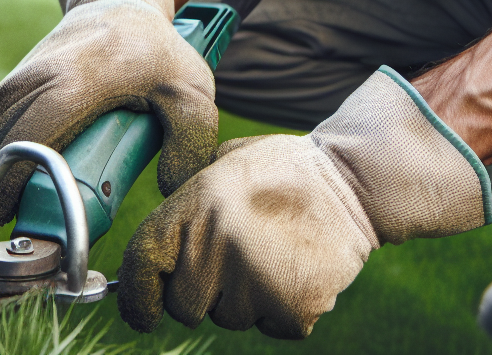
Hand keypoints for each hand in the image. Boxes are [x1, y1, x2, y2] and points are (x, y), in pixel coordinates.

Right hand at [0, 0, 217, 223]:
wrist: (120, 0)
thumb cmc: (156, 49)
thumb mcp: (191, 91)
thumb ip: (191, 141)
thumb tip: (169, 187)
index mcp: (77, 83)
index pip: (31, 137)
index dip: (16, 178)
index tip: (14, 211)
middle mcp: (41, 74)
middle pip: (3, 137)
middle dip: (1, 182)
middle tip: (16, 215)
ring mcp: (25, 70)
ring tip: (17, 194)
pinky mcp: (18, 73)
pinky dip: (2, 141)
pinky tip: (19, 163)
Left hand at [118, 67, 491, 337]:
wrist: (356, 182)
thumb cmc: (287, 171)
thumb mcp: (226, 163)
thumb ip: (187, 199)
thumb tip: (156, 245)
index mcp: (195, 204)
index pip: (143, 261)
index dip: (136, 294)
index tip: (141, 312)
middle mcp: (217, 242)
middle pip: (185, 305)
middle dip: (206, 292)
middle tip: (242, 258)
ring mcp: (254, 278)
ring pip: (231, 318)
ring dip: (249, 299)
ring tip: (278, 254)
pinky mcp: (292, 307)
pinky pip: (272, 327)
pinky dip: (286, 310)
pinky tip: (301, 270)